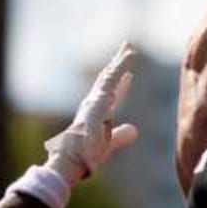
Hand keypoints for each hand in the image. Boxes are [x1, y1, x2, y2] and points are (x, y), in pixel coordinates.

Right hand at [44, 43, 138, 184]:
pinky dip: (120, 67)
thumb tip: (134, 129)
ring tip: (128, 48)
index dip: (121, 85)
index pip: (112, 94)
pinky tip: (128, 57)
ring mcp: (94, 101)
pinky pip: (111, 79)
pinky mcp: (97, 100)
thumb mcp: (109, 144)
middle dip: (118, 65)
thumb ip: (121, 136)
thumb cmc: (86, 155)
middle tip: (127, 50)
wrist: (72, 159)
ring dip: (119, 61)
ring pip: (109, 75)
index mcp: (97, 113)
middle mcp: (94, 104)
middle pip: (109, 79)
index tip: (129, 75)